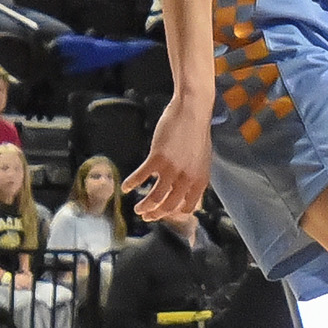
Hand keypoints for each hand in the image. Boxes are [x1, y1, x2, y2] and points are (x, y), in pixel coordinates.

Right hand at [134, 90, 213, 222]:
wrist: (193, 111)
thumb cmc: (196, 132)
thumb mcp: (201, 159)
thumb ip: (194, 176)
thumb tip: (184, 191)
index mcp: (200, 180)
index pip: (188, 207)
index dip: (175, 214)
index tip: (164, 214)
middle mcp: (188, 178)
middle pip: (169, 206)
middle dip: (156, 214)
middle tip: (146, 216)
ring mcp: (173, 169)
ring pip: (156, 198)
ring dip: (144, 206)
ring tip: (137, 209)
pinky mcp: (158, 158)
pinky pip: (141, 176)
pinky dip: (131, 184)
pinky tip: (125, 187)